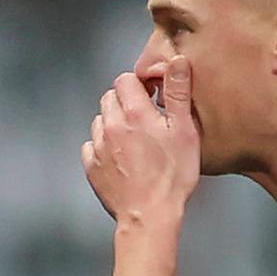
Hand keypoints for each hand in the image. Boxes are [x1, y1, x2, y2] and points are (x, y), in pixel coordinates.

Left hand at [82, 56, 200, 222]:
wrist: (150, 215)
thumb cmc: (172, 175)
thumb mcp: (185, 131)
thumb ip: (177, 93)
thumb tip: (175, 61)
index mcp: (133, 112)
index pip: (124, 79)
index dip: (139, 85)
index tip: (152, 96)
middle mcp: (110, 125)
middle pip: (110, 98)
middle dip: (125, 102)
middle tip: (145, 119)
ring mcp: (97, 146)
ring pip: (100, 121)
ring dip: (113, 123)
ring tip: (134, 139)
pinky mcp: (91, 166)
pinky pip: (91, 145)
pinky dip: (102, 146)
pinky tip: (120, 156)